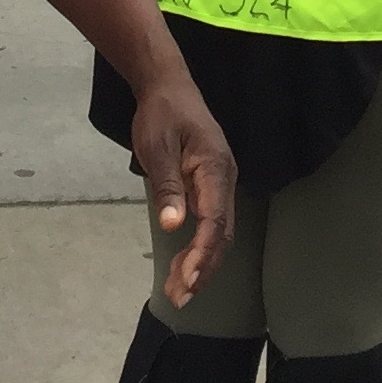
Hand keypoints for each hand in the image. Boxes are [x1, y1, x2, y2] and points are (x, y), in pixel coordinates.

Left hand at [131, 73, 236, 305]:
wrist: (167, 86)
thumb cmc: (162, 113)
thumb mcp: (157, 146)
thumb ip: (167, 186)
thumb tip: (172, 226)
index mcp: (215, 168)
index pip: (215, 219)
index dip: (203, 251)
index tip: (188, 277)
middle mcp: (224, 179)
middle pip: (221, 233)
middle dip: (203, 267)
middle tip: (179, 296)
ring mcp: (219, 185)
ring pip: (217, 233)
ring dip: (200, 263)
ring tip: (178, 291)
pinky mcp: (209, 188)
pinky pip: (209, 224)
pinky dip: (198, 248)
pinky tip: (184, 266)